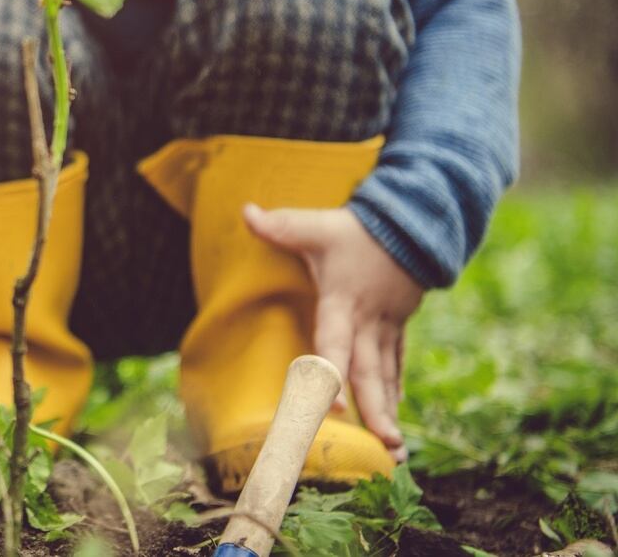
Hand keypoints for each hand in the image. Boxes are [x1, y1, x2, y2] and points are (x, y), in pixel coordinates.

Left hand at [243, 204, 421, 460]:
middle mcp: (368, 320)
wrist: (414, 223)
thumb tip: (246, 211)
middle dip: (375, 409)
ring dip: (389, 410)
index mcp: (344, 300)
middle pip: (369, 370)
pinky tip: (392, 418)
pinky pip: (396, 364)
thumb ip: (281, 225)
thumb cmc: (358, 230)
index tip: (334, 406)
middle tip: (383, 444)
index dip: (333, 371)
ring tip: (394, 449)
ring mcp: (386, 326)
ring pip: (387, 374)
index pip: (336, 340)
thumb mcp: (318, 225)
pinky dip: (394, 390)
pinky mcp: (397, 326)